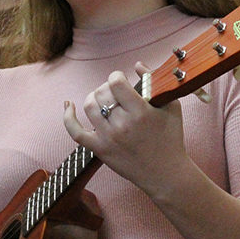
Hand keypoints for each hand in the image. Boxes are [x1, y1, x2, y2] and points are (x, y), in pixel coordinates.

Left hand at [63, 62, 190, 196]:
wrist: (165, 174)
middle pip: (102, 92)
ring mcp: (108, 138)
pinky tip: (69, 105)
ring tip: (103, 99)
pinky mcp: (99, 149)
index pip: (116, 83)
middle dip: (107, 87)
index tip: (121, 80)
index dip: (116, 76)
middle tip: (116, 93)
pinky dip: (68, 117)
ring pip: (89, 106)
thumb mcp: (171, 106)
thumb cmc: (170, 138)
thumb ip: (154, 82)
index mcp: (140, 112)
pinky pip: (75, 131)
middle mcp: (122, 125)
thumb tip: (137, 64)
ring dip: (94, 97)